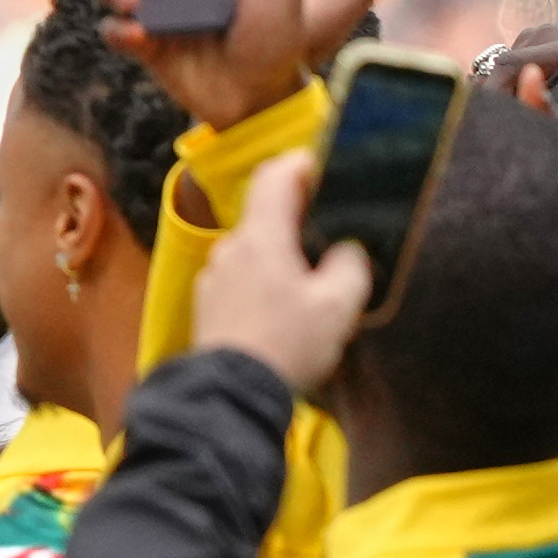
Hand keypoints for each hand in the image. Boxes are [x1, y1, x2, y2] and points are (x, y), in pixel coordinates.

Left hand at [187, 156, 374, 394]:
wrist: (232, 393)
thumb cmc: (288, 343)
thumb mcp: (338, 306)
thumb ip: (349, 265)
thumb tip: (346, 249)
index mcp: (260, 238)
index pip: (274, 177)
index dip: (302, 164)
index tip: (329, 167)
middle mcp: (230, 248)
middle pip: (265, 214)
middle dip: (301, 216)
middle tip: (336, 229)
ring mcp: (214, 275)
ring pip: (255, 247)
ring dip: (284, 251)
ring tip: (317, 275)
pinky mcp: (208, 302)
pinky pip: (243, 275)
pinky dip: (267, 276)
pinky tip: (288, 304)